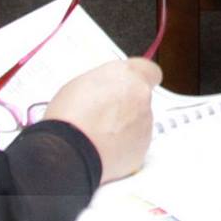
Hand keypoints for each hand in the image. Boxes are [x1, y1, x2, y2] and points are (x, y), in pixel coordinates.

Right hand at [46, 58, 162, 183]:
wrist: (70, 150)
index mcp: (129, 75)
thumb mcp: (81, 82)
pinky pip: (136, 144)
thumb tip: (106, 90)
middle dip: (128, 105)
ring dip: (125, 126)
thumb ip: (106, 83)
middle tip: (105, 113)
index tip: (130, 84)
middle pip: (142, 98)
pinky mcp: (142, 148)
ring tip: (99, 133)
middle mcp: (142, 97)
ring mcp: (145, 124)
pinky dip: (124, 146)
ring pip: (140, 122)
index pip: (150, 71)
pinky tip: (104, 147)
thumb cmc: (70, 116)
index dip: (139, 79)